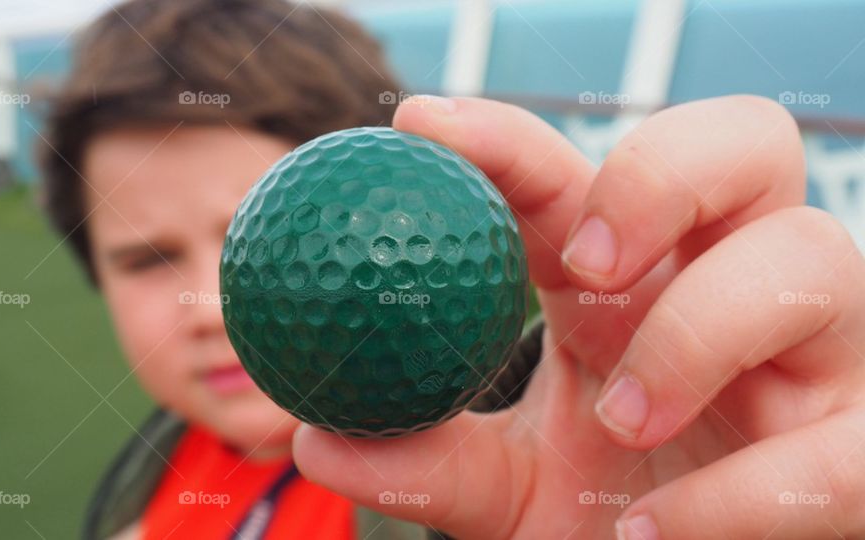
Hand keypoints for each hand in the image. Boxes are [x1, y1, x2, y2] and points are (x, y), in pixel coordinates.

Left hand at [292, 96, 864, 538]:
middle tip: (583, 259)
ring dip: (703, 328)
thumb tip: (322, 435)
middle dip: (664, 173)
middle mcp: (729, 289)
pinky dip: (746, 492)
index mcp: (633, 284)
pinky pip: (844, 449)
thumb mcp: (504, 492)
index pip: (580, 174)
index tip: (419, 129)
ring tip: (624, 412)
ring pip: (815, 260)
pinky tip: (659, 531)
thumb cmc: (606, 522)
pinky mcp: (860, 449)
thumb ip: (428, 461)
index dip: (507, 137)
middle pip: (745, 145)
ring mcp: (813, 360)